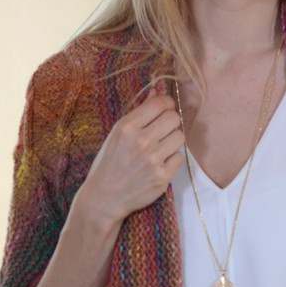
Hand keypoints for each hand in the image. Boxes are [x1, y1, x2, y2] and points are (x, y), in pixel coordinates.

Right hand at [74, 82, 185, 225]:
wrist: (105, 196)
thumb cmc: (110, 161)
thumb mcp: (118, 133)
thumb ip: (139, 111)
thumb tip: (158, 90)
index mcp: (127, 127)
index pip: (161, 103)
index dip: (166, 105)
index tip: (164, 110)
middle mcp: (141, 141)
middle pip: (174, 118)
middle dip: (170, 122)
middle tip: (162, 131)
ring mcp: (153, 160)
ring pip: (180, 137)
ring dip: (173, 140)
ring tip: (161, 147)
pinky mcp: (162, 177)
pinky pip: (179, 158)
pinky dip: (172, 160)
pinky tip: (160, 163)